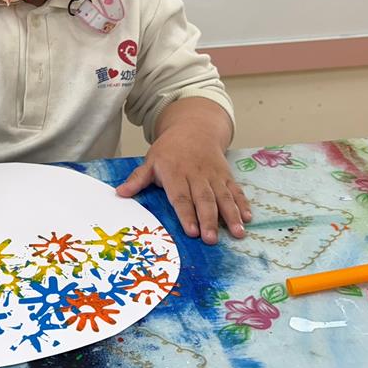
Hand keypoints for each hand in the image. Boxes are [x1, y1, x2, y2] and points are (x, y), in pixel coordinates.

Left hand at [116, 126, 251, 244]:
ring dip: (231, 215)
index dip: (187, 214)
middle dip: (209, 220)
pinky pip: (236, 190)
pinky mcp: (226, 175)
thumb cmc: (170, 149)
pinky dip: (242, 204)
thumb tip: (120, 193)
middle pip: (204, 199)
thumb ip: (138, 179)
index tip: (191, 232)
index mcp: (175, 172)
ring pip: (223, 196)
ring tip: (238, 233)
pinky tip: (248, 218)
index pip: (181, 196)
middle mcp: (196, 174)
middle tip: (212, 239)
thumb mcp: (150, 160)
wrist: (194, 128)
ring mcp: (214, 175)